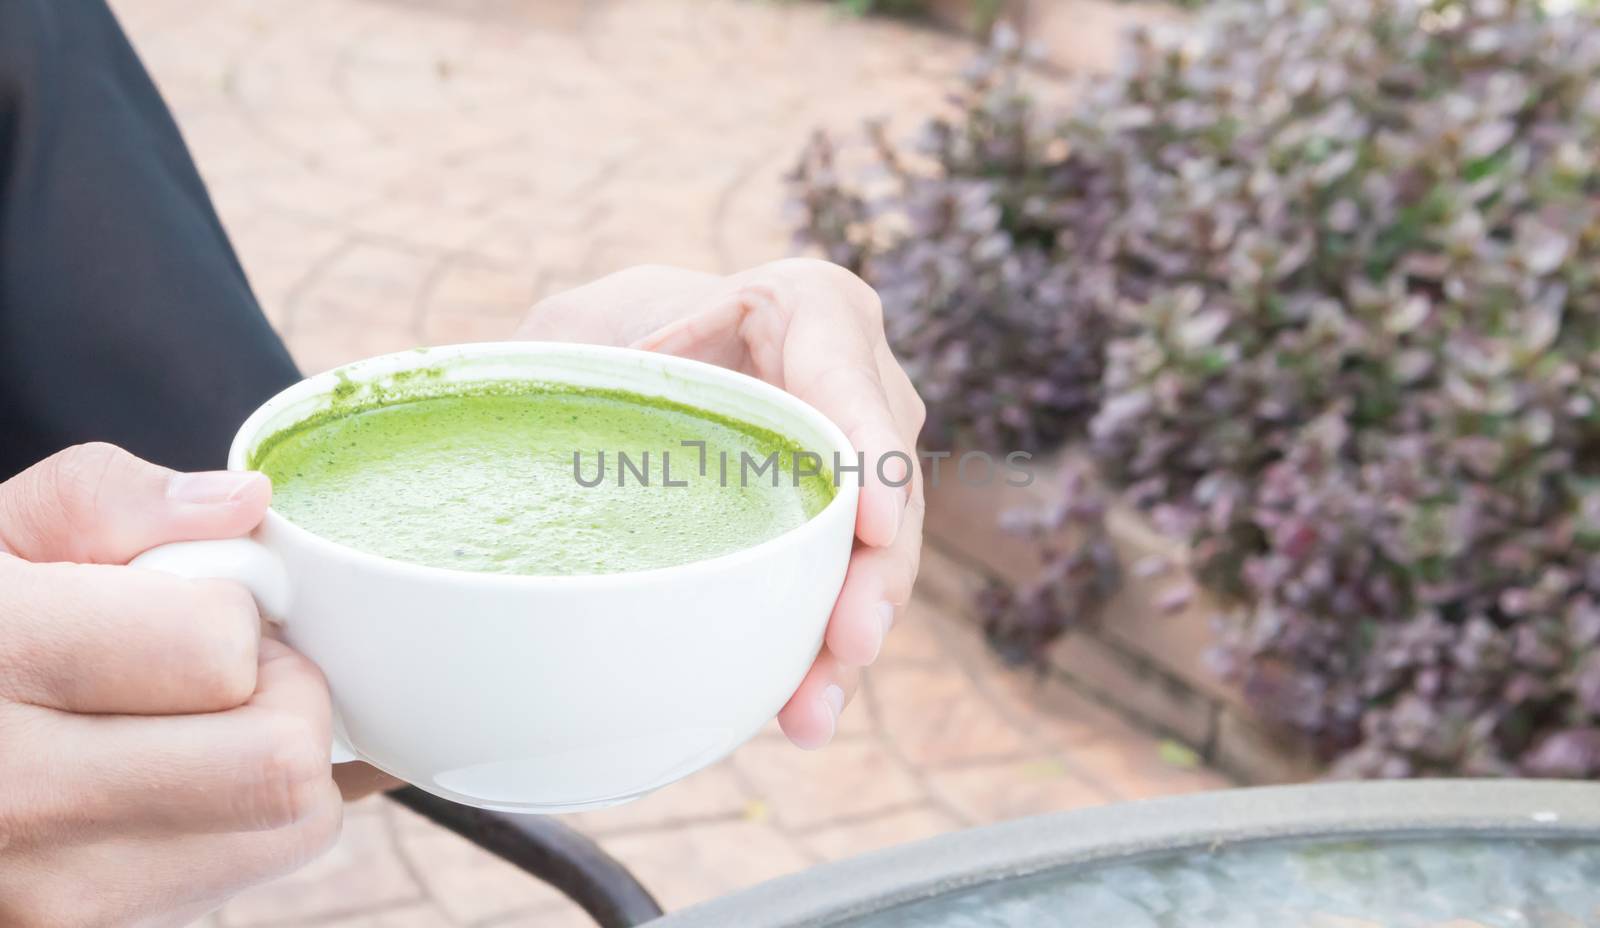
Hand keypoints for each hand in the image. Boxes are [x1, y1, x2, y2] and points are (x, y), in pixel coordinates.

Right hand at [0, 444, 342, 926]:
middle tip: (226, 669)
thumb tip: (246, 504)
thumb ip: (110, 499)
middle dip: (289, 696)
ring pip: (289, 832)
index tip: (201, 601)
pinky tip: (173, 785)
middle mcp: (17, 797)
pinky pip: (242, 879)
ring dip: (277, 766)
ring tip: (191, 726)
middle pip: (281, 765)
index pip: (218, 652)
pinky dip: (243, 828)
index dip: (239, 612)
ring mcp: (49, 897)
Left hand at [518, 259, 925, 748]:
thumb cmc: (631, 331)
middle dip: (873, 578)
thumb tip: (532, 403)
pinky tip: (799, 711)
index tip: (871, 524)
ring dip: (849, 637)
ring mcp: (866, 464)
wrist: (667, 361)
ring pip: (879, 556)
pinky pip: (849, 584)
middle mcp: (867, 388)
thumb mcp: (604, 321)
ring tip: (812, 715)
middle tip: (851, 643)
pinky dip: (824, 649)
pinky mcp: (845, 527)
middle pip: (888, 491)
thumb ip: (587, 349)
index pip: (854, 388)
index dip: (871, 458)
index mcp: (819, 312)